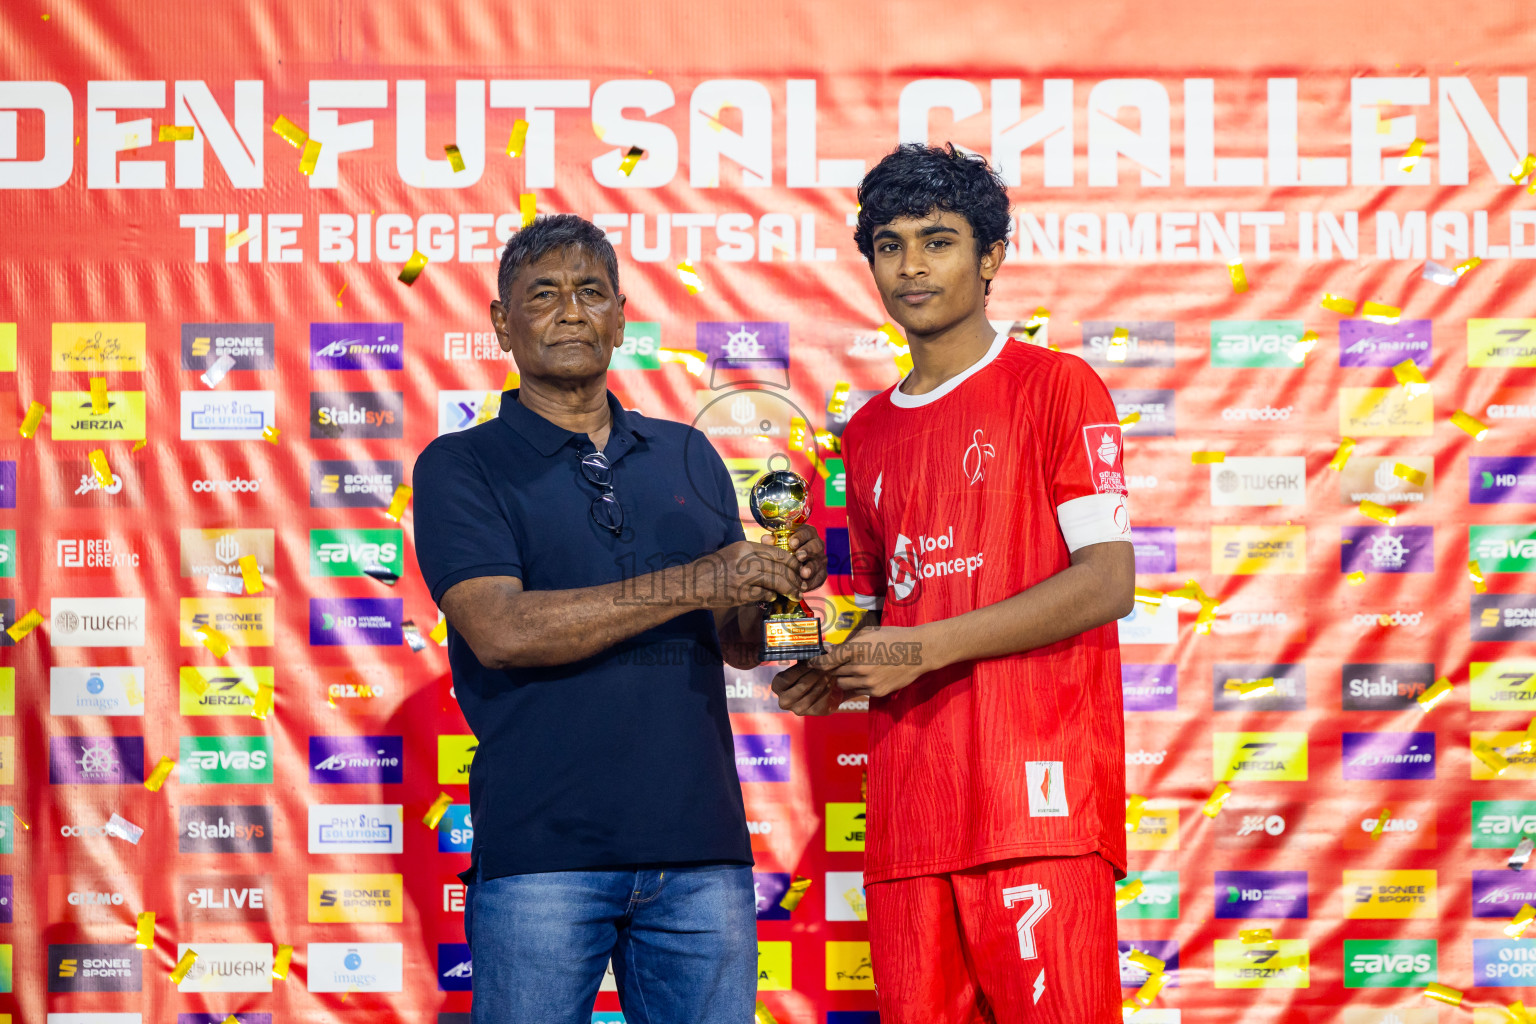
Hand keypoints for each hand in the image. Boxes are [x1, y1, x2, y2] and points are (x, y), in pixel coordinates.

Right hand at [696, 540, 802, 609]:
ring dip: (789, 589)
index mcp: (745, 547)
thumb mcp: (733, 552)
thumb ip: (753, 555)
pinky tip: (773, 597)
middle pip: (780, 567)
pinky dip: (771, 596)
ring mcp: (744, 578)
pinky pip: (764, 594)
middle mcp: (746, 560)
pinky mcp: (741, 594)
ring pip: (776, 581)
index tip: (798, 568)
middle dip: (795, 578)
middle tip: (801, 585)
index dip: (792, 562)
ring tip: (795, 594)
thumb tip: (776, 562)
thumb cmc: (713, 567)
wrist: (693, 583)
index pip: (777, 553)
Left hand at [761, 524, 827, 592]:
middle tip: (799, 556)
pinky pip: (819, 578)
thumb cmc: (782, 551)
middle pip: (815, 546)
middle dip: (807, 551)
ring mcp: (820, 559)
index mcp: (806, 534)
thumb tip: (766, 539)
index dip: (800, 537)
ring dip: (811, 568)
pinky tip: (804, 586)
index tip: (792, 543)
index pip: (806, 532)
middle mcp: (816, 545)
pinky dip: (812, 582)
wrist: (788, 569)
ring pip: (818, 562)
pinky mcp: (821, 573)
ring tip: (804, 573)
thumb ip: (772, 541)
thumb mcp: (776, 544)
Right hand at [770, 661, 838, 715]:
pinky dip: (829, 690)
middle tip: (826, 664)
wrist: (824, 685)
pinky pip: (822, 701)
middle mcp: (784, 701)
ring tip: (831, 671)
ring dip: (824, 680)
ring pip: (813, 694)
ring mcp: (798, 709)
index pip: (787, 678)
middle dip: (815, 674)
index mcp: (777, 686)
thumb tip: (812, 650)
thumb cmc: (810, 670)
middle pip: (802, 687)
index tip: (813, 659)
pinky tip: (832, 682)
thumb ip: (805, 656)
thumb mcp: (805, 661)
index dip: (801, 668)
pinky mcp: (813, 713)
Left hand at [814, 625, 930, 699]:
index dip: (817, 663)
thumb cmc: (893, 638)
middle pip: (834, 673)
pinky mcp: (876, 692)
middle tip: (836, 665)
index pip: (828, 660)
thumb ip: (849, 642)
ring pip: (844, 684)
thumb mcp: (869, 633)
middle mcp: (859, 667)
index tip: (812, 664)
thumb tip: (831, 649)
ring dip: (844, 677)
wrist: (919, 652)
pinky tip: (867, 676)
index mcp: (856, 649)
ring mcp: (868, 681)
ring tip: (854, 670)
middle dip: (834, 669)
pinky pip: (857, 691)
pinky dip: (858, 685)